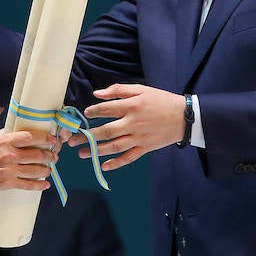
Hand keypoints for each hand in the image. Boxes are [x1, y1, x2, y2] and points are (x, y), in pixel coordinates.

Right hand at [0, 128, 57, 191]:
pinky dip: (39, 185)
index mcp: (6, 141)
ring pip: (36, 169)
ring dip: (47, 169)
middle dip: (50, 155)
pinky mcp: (8, 183)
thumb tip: (17, 131)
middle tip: (53, 155)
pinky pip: (28, 185)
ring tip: (49, 169)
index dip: (45, 138)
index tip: (51, 140)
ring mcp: (10, 170)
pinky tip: (45, 184)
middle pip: (37, 154)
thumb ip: (5, 135)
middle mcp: (10, 155)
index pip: (31, 137)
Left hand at [69, 84, 184, 170]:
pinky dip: (116, 163)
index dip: (93, 112)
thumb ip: (118, 90)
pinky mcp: (145, 148)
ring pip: (114, 147)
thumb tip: (97, 93)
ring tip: (82, 154)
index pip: (106, 110)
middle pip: (106, 131)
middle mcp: (132, 123)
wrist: (183, 117)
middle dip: (87, 136)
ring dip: (96, 151)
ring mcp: (138, 138)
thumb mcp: (141, 89)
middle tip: (72, 140)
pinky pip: (129, 158)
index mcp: (131, 106)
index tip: (85, 114)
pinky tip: (104, 167)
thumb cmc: (161, 100)